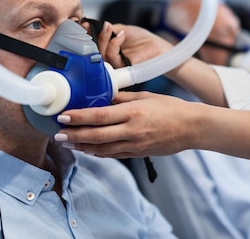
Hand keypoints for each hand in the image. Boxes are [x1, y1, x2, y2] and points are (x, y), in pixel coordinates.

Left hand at [55, 91, 198, 157]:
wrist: (192, 128)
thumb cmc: (171, 108)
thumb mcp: (146, 96)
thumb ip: (122, 98)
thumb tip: (102, 95)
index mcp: (134, 113)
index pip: (100, 116)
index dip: (80, 117)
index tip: (64, 115)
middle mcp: (132, 131)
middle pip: (97, 135)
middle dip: (74, 135)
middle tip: (57, 133)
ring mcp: (135, 145)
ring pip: (102, 149)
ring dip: (82, 146)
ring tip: (67, 142)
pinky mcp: (138, 153)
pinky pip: (113, 155)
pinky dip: (97, 152)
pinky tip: (87, 148)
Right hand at [95, 23, 173, 67]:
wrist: (158, 47)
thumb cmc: (143, 40)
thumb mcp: (122, 29)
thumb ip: (109, 30)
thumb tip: (97, 27)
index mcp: (108, 48)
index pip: (93, 43)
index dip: (88, 34)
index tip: (86, 25)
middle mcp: (109, 57)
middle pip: (94, 49)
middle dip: (97, 35)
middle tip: (103, 26)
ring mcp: (114, 64)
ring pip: (101, 53)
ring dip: (104, 39)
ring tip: (112, 29)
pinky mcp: (121, 68)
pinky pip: (111, 58)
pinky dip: (114, 44)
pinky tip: (121, 35)